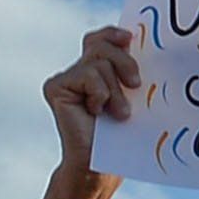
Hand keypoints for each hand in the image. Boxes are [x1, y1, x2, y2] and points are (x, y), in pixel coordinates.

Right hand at [44, 24, 142, 172]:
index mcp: (99, 71)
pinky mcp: (56, 86)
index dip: (113, 34)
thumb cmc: (123, 135)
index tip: (130, 37)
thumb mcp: (134, 98)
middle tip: (136, 84)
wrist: (101, 164)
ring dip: (116, 90)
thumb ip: (132, 73)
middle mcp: (80, 71)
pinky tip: (96, 112)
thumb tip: (142, 48)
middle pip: (102, 45)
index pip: (102, 39)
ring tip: (119, 113)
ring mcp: (66, 78)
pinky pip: (88, 75)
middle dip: (125, 61)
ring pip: (99, 62)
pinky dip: (100, 93)